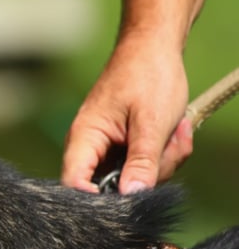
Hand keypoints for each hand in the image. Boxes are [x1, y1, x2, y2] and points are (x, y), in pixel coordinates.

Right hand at [61, 33, 193, 193]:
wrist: (153, 48)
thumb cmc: (148, 76)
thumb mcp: (152, 123)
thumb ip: (143, 162)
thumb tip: (133, 196)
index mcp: (84, 139)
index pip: (74, 183)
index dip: (95, 200)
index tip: (128, 200)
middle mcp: (88, 148)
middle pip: (109, 187)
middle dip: (146, 175)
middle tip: (168, 148)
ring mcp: (105, 149)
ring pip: (130, 179)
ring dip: (161, 162)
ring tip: (174, 132)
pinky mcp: (120, 148)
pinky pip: (139, 167)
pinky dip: (161, 156)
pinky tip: (171, 133)